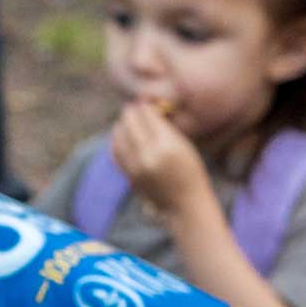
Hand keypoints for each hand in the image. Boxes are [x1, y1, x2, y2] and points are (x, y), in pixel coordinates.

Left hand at [109, 101, 213, 220]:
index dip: (144, 106)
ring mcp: (136, 167)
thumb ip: (164, 128)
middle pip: (130, 123)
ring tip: (127, 120)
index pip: (147, 115)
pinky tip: (121, 136)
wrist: (185, 204)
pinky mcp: (129, 176)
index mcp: (166, 145)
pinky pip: (115, 152)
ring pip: (119, 135)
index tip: (144, 102)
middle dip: (131, 112)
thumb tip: (145, 108)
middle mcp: (148, 155)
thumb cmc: (190, 172)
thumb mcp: (184, 145)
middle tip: (133, 108)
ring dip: (121, 124)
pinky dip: (116, 140)